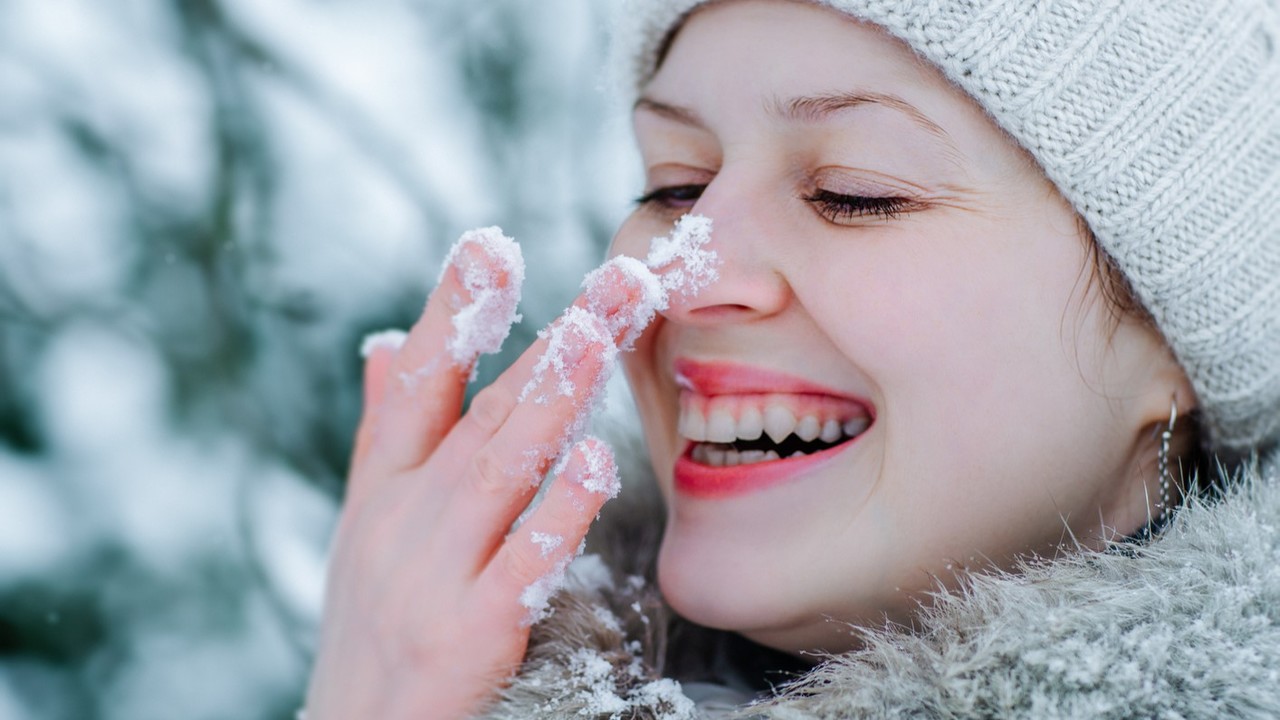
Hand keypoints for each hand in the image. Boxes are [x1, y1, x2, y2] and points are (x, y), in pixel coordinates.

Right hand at [304, 234, 657, 719]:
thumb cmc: (369, 622)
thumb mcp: (364, 524)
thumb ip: (384, 432)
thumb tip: (385, 341)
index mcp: (383, 485)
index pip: (419, 383)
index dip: (452, 314)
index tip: (489, 247)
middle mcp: (405, 517)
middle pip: (485, 411)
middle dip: (553, 339)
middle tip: (617, 278)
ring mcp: (436, 572)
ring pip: (501, 468)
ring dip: (554, 396)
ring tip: (600, 334)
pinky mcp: (470, 630)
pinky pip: (524, 562)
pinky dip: (559, 510)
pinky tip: (596, 460)